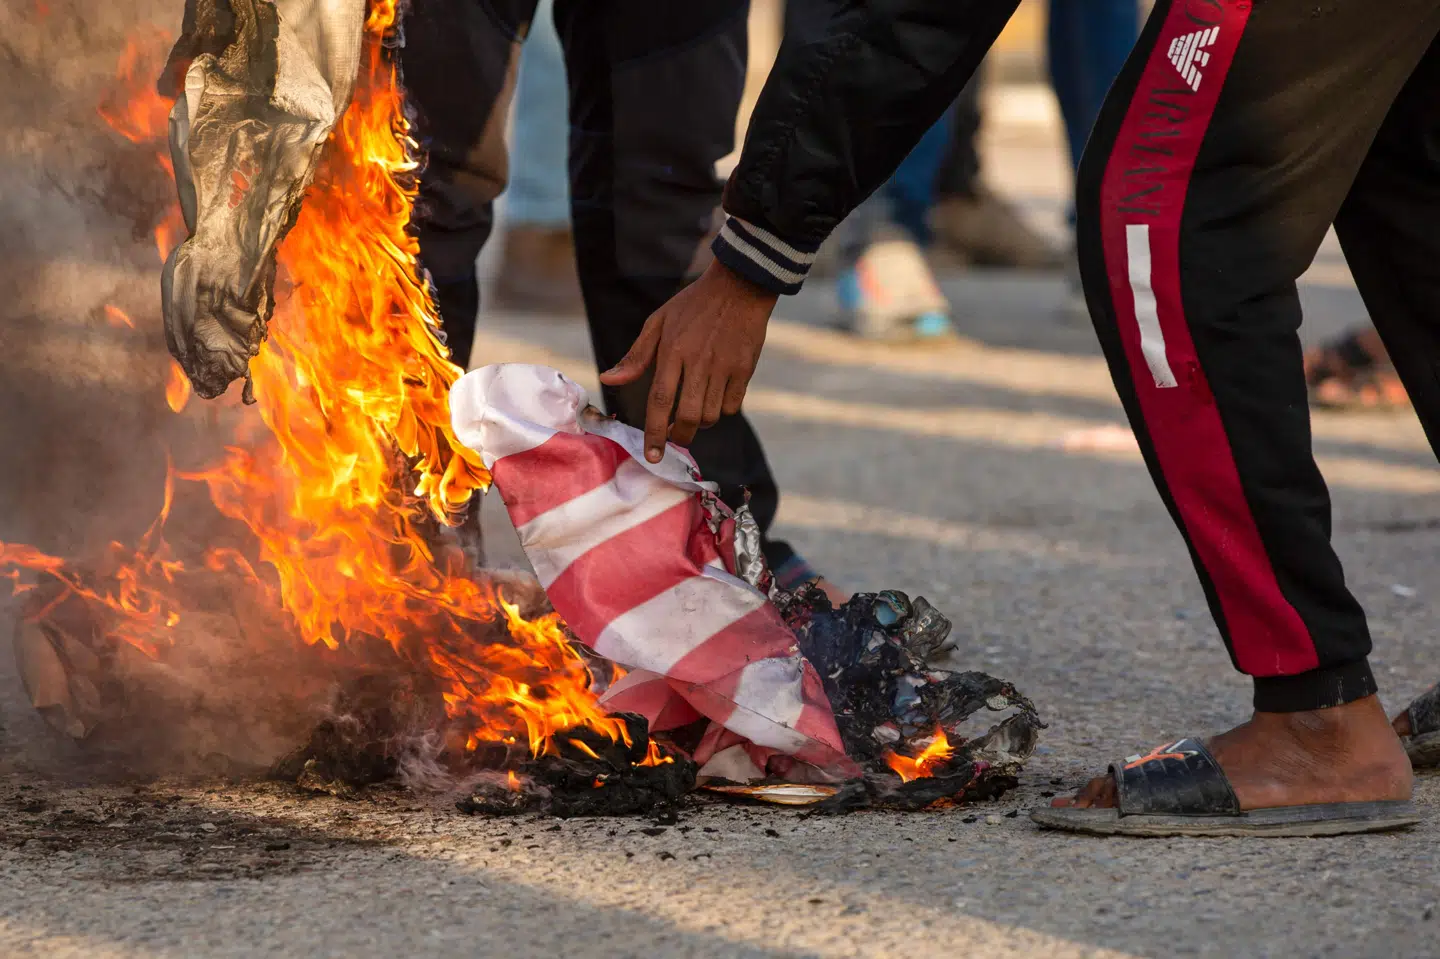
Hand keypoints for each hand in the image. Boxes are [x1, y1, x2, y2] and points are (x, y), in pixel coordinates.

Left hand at [600, 261, 777, 461]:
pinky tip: (715, 399)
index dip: (654, 433)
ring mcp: (724, 367)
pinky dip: (721, 410)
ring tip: (693, 412)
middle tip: (674, 437)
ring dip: (699, 423)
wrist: (740, 286)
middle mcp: (699, 362)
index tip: (652, 456)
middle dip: (678, 436)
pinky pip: (732, 405)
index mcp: (673, 351)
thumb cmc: (694, 305)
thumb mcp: (659, 322)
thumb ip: (636, 356)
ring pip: (710, 415)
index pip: (660, 401)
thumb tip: (608, 379)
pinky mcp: (744, 369)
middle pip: (687, 416)